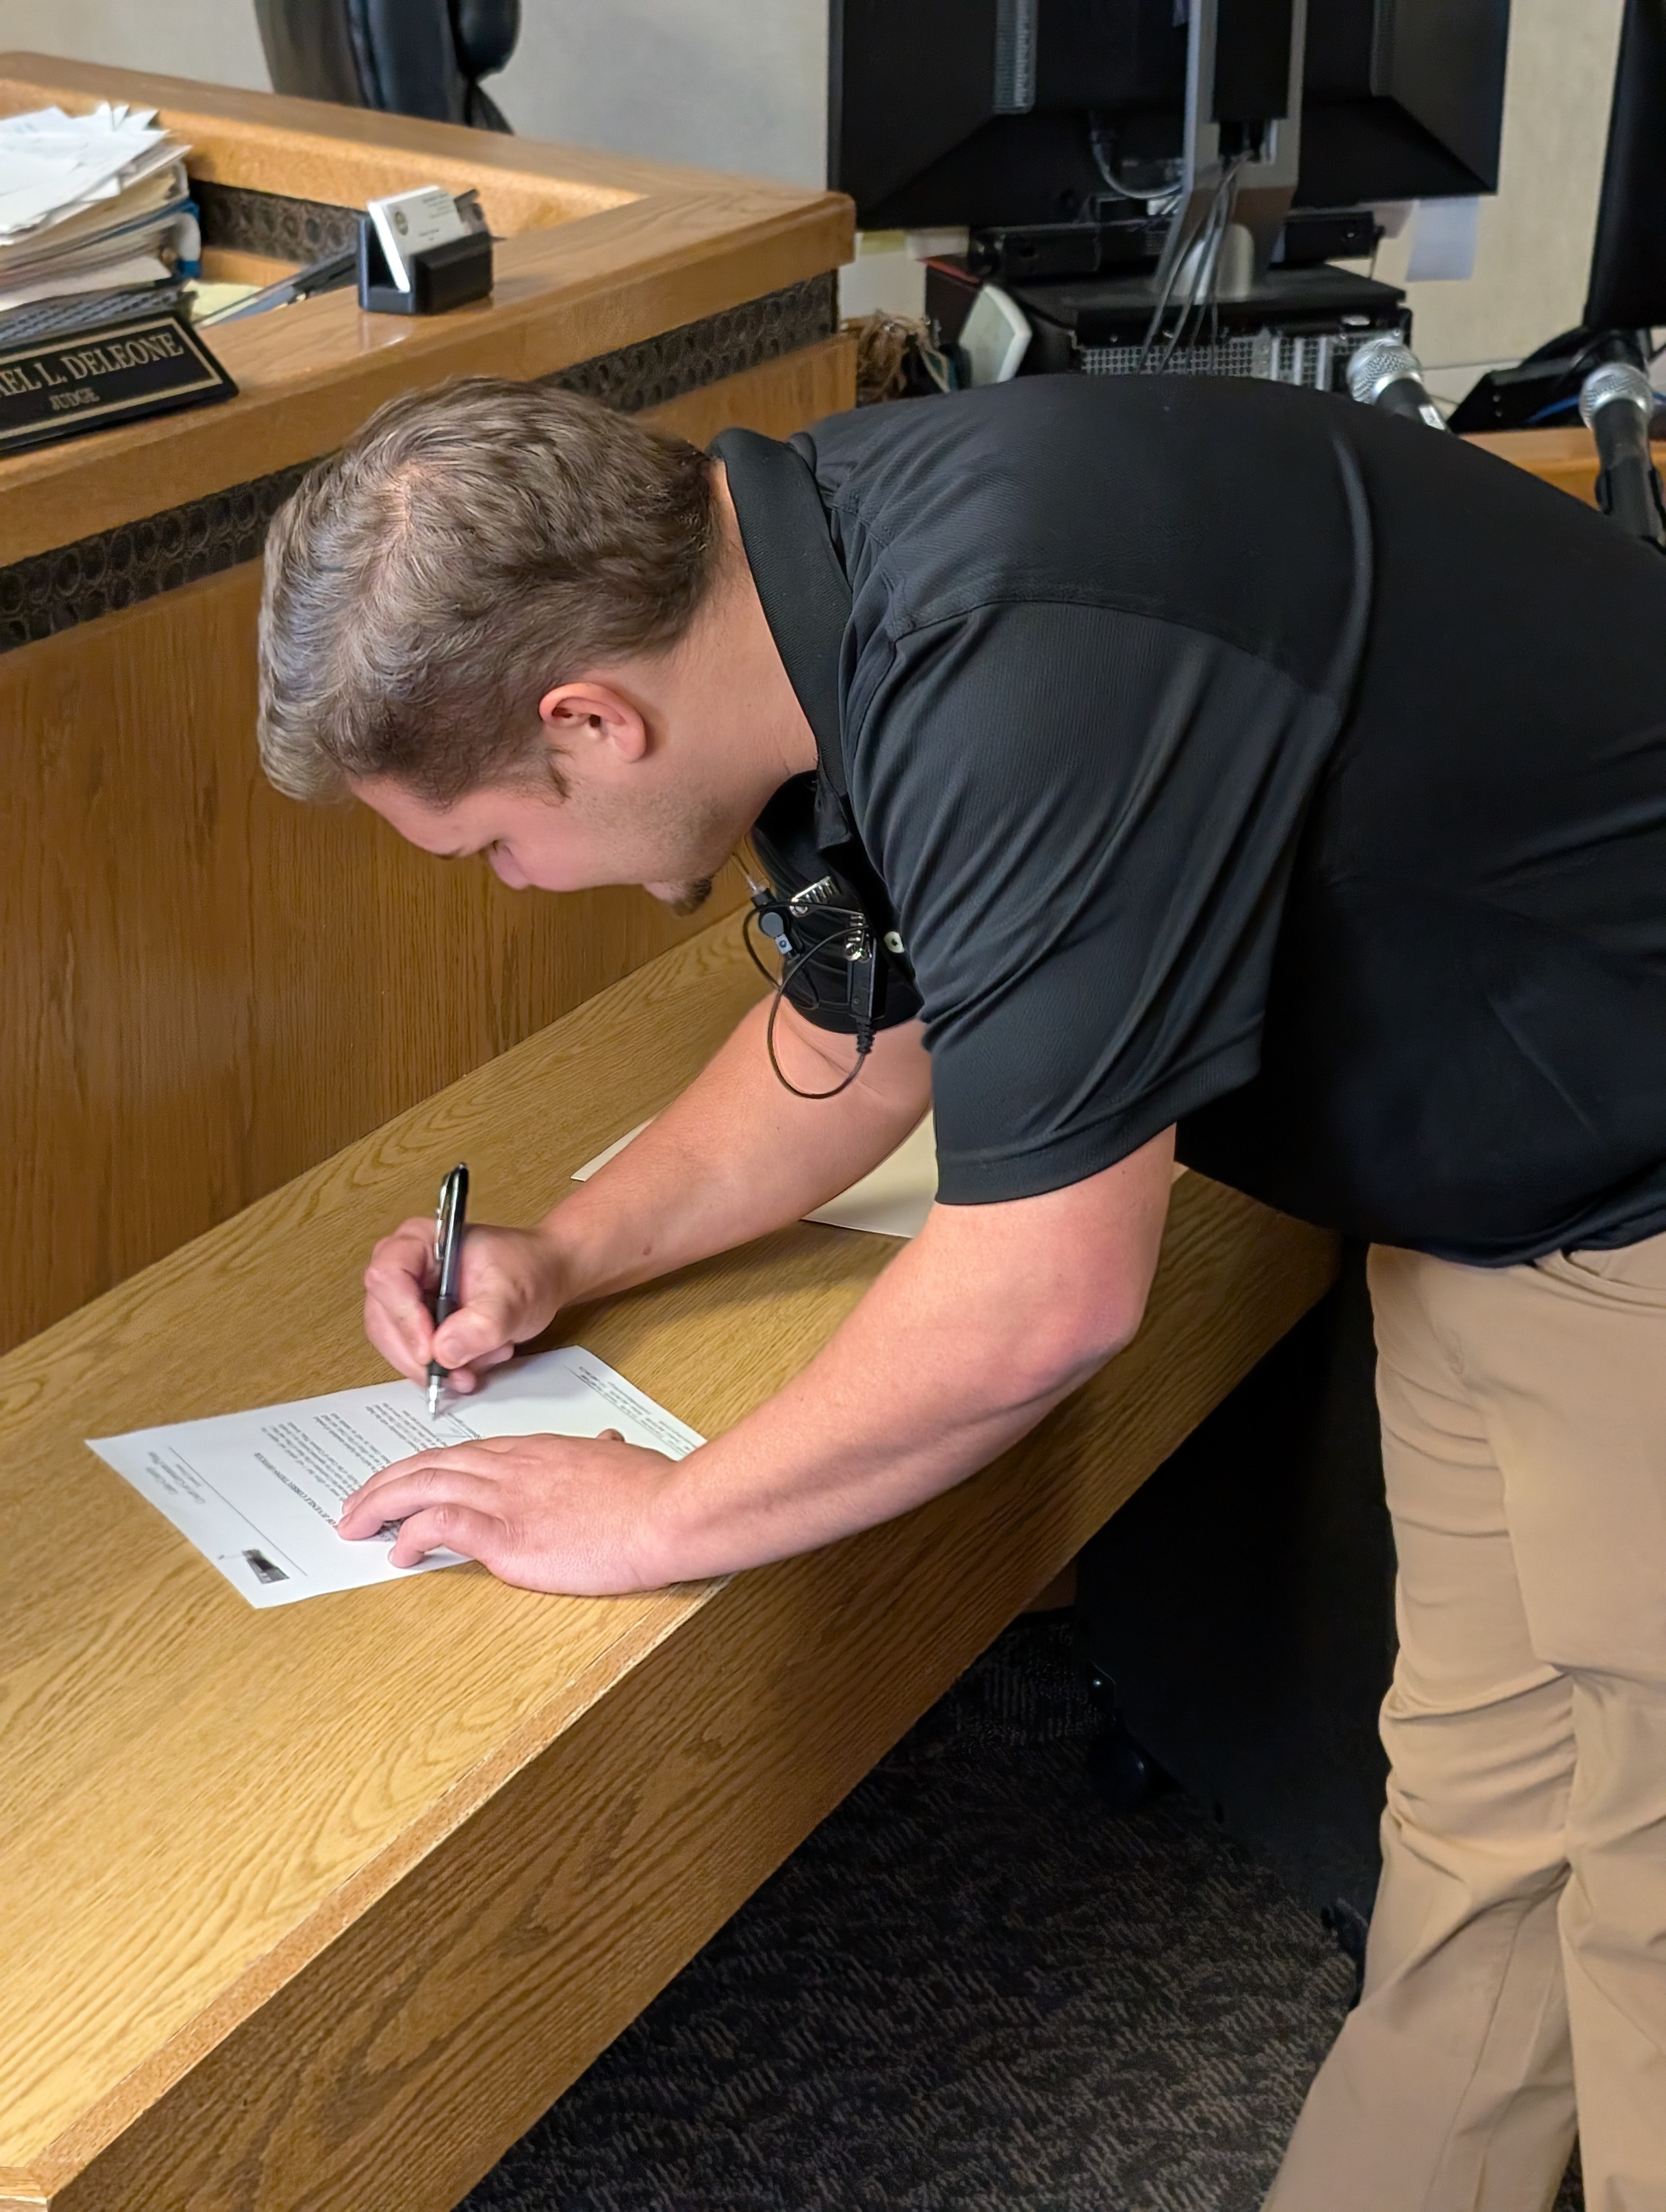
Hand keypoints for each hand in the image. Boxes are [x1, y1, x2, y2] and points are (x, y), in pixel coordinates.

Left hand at [336, 1428, 679, 1593]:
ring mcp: (507, 1498)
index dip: (420, 1469)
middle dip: (384, 1484)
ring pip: (424, 1487)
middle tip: (355, 1504)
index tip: (399, 1484)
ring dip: (381, 1506)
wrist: (667, 1513)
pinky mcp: (509, 1535)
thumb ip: (603, 1454)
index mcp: (532, 1451)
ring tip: (355, 1525)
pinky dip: (413, 1534)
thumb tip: (606, 1444)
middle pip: (428, 1465)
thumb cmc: (653, 1491)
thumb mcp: (622, 1461)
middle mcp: (510, 1467)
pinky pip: (442, 1525)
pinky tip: (399, 1551)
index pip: (459, 1454)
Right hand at [362, 1218, 567, 1392]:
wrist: (544, 1276)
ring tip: (475, 1364)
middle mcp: (407, 1264)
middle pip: (382, 1317)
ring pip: (394, 1342)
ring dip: (434, 1365)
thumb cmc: (529, 1270)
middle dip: (418, 1354)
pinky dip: (441, 1368)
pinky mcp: (418, 1320)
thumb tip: (444, 1351)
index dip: (404, 1317)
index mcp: (423, 1240)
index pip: (387, 1277)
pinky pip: (412, 1353)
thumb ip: (482, 1323)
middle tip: (454, 1372)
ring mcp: (409, 1294)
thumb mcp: (514, 1296)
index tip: (431, 1349)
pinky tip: (472, 1364)